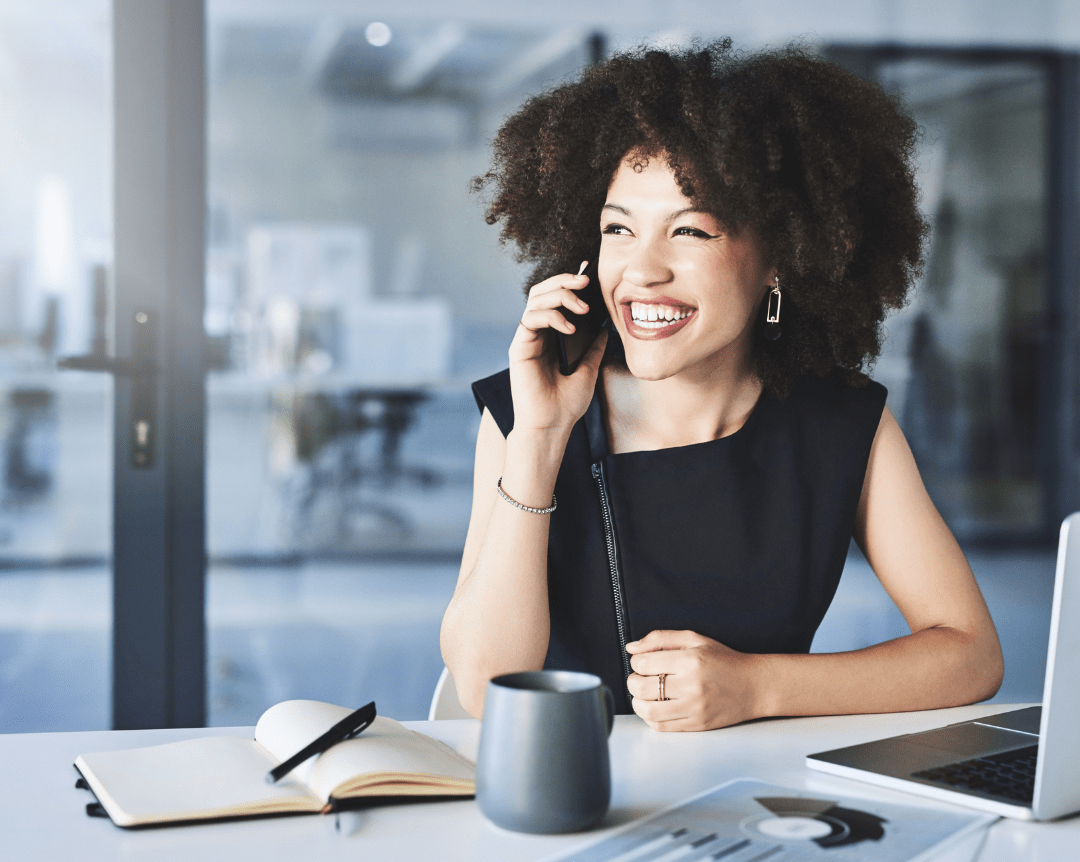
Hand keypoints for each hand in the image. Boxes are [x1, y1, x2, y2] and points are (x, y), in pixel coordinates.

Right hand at [508, 267, 607, 434]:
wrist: (552, 426)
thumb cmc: (567, 404)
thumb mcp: (589, 370)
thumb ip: (594, 348)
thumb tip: (606, 328)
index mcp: (551, 338)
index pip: (556, 299)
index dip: (568, 283)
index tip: (588, 274)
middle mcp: (536, 335)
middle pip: (542, 292)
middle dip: (563, 281)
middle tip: (585, 281)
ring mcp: (526, 339)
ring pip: (535, 299)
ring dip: (560, 295)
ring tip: (583, 306)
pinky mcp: (519, 347)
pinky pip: (530, 318)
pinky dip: (551, 316)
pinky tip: (570, 328)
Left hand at [626, 630, 763, 730]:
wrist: (753, 686)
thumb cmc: (723, 660)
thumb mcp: (694, 639)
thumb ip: (660, 638)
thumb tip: (631, 647)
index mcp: (690, 660)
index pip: (643, 663)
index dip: (636, 661)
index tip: (642, 661)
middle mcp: (691, 685)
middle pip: (641, 687)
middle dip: (633, 681)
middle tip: (640, 677)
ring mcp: (694, 708)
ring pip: (647, 711)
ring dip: (638, 701)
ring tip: (645, 694)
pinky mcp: (697, 725)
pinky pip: (661, 726)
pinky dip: (651, 717)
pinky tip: (657, 706)